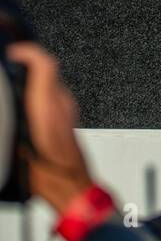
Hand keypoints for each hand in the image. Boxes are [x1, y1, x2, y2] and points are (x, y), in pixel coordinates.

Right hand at [5, 42, 93, 212]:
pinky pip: (54, 92)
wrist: (73, 189)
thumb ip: (11, 123)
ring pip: (52, 80)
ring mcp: (68, 108)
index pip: (45, 65)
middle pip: (48, 68)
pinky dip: (40, 88)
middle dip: (27, 61)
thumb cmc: (48, 176)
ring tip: (15, 79)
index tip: (12, 52)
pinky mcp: (69, 116)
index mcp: (47, 109)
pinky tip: (26, 102)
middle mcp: (61, 103)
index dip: (28, 52)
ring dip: (35, 74)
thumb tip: (7, 107)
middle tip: (10, 62)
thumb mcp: (16, 150)